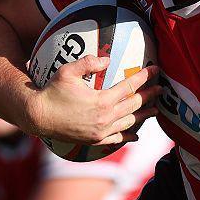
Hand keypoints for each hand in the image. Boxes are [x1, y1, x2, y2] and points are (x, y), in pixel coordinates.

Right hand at [26, 56, 160, 144]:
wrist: (38, 117)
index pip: (130, 86)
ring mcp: (101, 131)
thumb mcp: (67, 71)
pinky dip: (129, 136)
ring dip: (143, 115)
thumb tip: (108, 59)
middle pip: (134, 105)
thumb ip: (88, 62)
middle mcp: (105, 118)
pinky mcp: (95, 140)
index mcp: (102, 100)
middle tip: (161, 89)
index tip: (155, 70)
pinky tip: (136, 134)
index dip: (144, 77)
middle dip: (150, 96)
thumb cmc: (51, 92)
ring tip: (155, 110)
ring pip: (129, 122)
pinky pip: (117, 139)